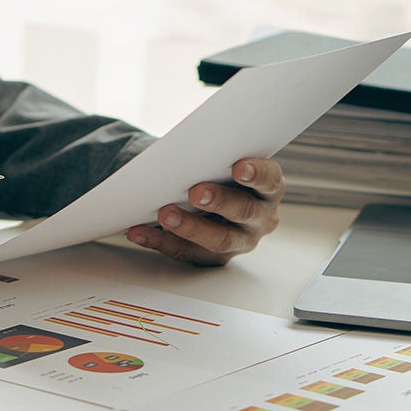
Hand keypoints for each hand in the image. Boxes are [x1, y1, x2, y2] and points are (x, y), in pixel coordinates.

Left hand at [125, 158, 284, 265]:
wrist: (210, 193)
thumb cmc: (219, 172)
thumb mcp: (224, 162)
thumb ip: (216, 159)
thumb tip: (185, 153)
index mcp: (269, 189)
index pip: (269, 181)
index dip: (257, 175)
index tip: (239, 168)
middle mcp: (261, 218)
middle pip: (244, 212)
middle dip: (220, 201)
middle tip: (196, 192)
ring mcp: (240, 241)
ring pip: (220, 240)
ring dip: (191, 227)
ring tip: (165, 215)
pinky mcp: (215, 258)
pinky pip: (188, 253)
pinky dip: (161, 241)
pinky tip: (140, 232)